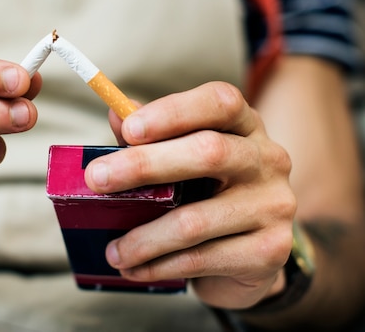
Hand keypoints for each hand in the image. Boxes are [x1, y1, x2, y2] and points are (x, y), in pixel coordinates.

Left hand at [83, 81, 295, 308]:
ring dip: (143, 238)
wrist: (251, 257)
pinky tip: (135, 268)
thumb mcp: (182, 160)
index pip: (221, 102)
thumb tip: (114, 114)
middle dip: (143, 165)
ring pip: (196, 219)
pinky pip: (201, 258)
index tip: (128, 130)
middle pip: (208, 152)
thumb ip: (150, 137)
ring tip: (112, 250)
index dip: (174, 112)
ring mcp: (273, 205)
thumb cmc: (206, 195)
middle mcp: (268, 160)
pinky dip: (158, 265)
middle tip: (96, 180)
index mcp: (246, 126)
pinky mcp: (270, 250)